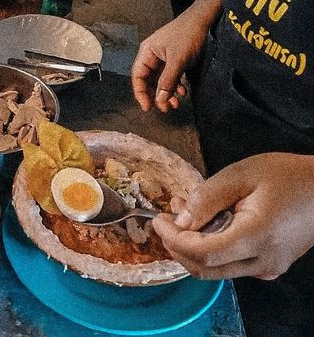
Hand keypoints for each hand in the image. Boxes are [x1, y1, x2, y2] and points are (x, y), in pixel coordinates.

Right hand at [131, 8, 208, 112]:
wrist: (202, 21)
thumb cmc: (187, 35)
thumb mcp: (178, 60)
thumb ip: (168, 81)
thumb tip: (160, 99)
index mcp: (146, 53)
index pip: (138, 76)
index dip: (141, 93)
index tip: (148, 107)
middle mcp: (151, 56)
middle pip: (147, 81)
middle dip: (156, 96)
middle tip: (164, 109)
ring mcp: (161, 58)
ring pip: (159, 80)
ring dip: (166, 93)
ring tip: (175, 104)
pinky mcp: (172, 59)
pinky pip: (169, 76)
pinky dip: (174, 86)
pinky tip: (183, 92)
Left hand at [152, 154, 313, 279]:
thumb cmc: (286, 176)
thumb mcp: (242, 174)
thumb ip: (207, 197)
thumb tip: (180, 221)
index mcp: (257, 237)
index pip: (204, 253)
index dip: (174, 240)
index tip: (158, 220)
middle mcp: (263, 262)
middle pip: (205, 268)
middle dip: (176, 245)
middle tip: (165, 217)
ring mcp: (267, 268)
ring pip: (215, 270)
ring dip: (190, 245)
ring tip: (182, 211)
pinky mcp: (268, 266)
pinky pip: (229, 264)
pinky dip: (208, 247)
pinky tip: (203, 220)